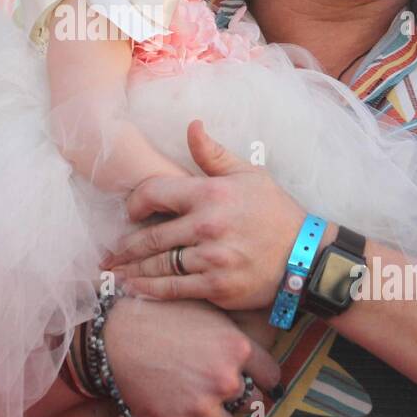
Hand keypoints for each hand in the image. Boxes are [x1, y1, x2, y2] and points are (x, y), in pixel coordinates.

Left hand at [102, 119, 307, 309]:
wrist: (307, 255)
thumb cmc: (275, 212)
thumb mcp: (248, 174)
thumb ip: (212, 154)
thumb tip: (191, 126)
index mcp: (210, 194)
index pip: (156, 193)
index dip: (135, 203)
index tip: (130, 212)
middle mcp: (207, 225)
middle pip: (152, 236)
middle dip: (125, 245)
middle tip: (109, 252)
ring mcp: (211, 258)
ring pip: (159, 265)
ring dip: (132, 270)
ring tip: (115, 271)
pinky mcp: (217, 286)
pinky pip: (174, 289)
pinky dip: (150, 290)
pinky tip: (134, 289)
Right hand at [102, 295, 279, 416]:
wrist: (117, 333)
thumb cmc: (160, 315)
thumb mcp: (205, 311)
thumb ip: (232, 331)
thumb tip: (250, 342)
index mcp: (236, 348)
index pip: (271, 376)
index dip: (262, 378)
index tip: (255, 381)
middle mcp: (224, 379)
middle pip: (251, 405)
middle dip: (237, 400)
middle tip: (218, 393)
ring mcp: (200, 405)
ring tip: (203, 411)